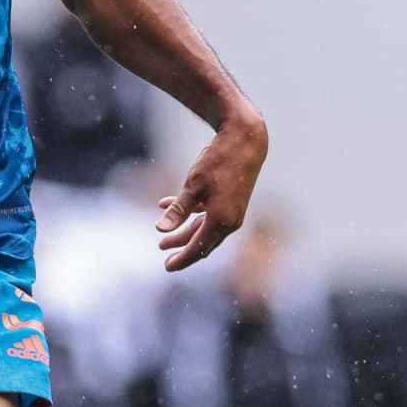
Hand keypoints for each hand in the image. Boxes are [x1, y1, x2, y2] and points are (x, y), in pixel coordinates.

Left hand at [156, 112, 267, 271]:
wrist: (246, 139)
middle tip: (163, 255)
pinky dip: (190, 213)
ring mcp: (233, 212)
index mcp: (221, 220)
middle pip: (203, 242)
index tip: (167, 267)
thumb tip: (160, 230)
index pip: (198, 248)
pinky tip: (166, 204)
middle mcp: (230, 220)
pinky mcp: (232, 201)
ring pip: (205, 229)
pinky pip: (209, 214)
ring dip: (184, 232)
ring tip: (163, 237)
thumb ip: (177, 210)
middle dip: (182, 248)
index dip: (181, 259)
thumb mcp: (193, 185)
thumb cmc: (219, 160)